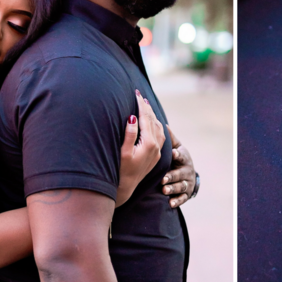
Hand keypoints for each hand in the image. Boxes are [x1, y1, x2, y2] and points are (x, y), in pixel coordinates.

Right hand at [116, 91, 165, 206]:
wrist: (126, 188)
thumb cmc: (121, 171)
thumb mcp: (123, 152)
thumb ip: (130, 134)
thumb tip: (133, 117)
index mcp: (148, 143)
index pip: (145, 118)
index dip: (140, 105)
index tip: (136, 94)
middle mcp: (156, 147)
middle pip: (153, 121)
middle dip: (147, 108)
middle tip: (140, 95)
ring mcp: (157, 152)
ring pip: (159, 128)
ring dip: (153, 116)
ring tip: (146, 106)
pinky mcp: (156, 156)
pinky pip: (160, 135)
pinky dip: (156, 125)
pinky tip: (152, 122)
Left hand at [161, 125, 196, 207]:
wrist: (188, 174)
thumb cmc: (178, 157)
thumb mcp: (177, 147)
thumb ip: (170, 138)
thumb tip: (162, 124)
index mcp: (184, 158)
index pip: (182, 156)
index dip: (178, 155)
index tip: (173, 153)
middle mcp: (187, 171)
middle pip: (180, 174)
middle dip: (172, 176)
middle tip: (163, 179)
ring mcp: (187, 183)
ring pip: (181, 186)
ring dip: (173, 188)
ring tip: (164, 190)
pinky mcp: (185, 194)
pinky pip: (182, 199)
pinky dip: (177, 201)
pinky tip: (170, 203)